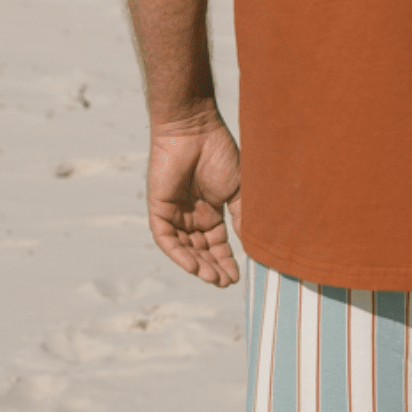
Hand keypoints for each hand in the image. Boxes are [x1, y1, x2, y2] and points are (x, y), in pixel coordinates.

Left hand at [146, 114, 242, 285]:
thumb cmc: (218, 153)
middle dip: (213, 267)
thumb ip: (242, 217)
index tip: (238, 277)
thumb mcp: (237, 190)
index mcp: (210, 210)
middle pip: (201, 250)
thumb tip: (253, 245)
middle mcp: (191, 215)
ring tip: (214, 278)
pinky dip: (179, 253)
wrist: (194, 129)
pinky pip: (166, 238)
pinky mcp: (158, 208)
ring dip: (198, 265)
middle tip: (226, 282)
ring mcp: (174, 212)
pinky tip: (195, 266)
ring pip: (184, 248)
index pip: (217, 244)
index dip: (226, 261)